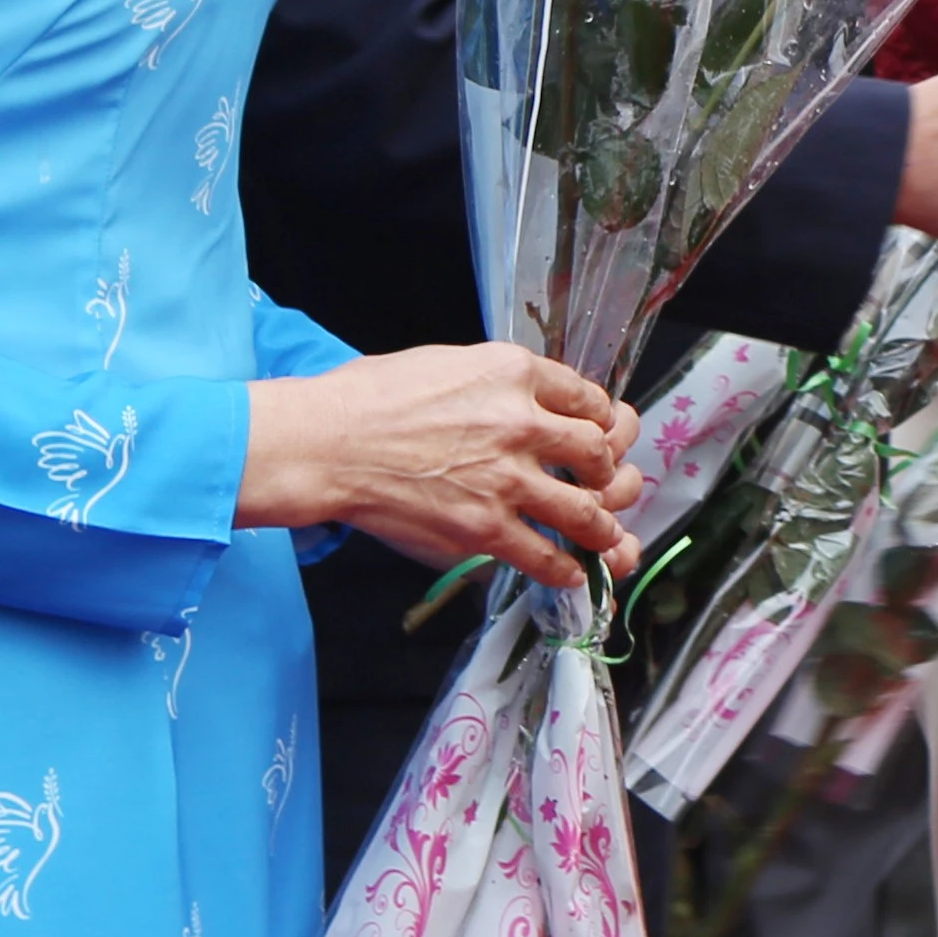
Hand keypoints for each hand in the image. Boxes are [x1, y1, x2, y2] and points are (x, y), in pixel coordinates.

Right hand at [243, 342, 639, 589]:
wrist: (328, 444)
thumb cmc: (370, 399)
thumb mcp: (449, 363)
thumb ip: (498, 383)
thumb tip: (524, 402)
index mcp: (514, 373)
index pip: (588, 399)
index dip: (604, 421)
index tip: (604, 434)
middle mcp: (522, 423)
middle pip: (598, 453)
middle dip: (609, 473)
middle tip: (606, 483)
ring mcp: (507, 479)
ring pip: (585, 510)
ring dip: (602, 528)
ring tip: (606, 537)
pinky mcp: (484, 527)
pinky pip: (544, 555)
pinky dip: (565, 569)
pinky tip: (572, 573)